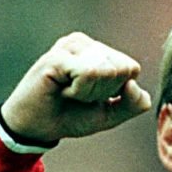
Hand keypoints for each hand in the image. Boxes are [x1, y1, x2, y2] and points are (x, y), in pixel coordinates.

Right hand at [0, 32, 152, 141]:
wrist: (37, 128)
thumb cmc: (70, 116)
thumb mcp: (110, 113)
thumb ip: (133, 103)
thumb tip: (135, 85)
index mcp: (98, 51)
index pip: (131, 69)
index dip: (115, 92)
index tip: (91, 96)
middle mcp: (85, 43)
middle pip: (122, 69)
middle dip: (103, 93)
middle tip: (77, 95)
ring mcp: (69, 46)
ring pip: (107, 70)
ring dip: (89, 92)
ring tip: (68, 91)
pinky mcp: (57, 55)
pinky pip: (88, 73)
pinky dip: (79, 90)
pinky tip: (61, 90)